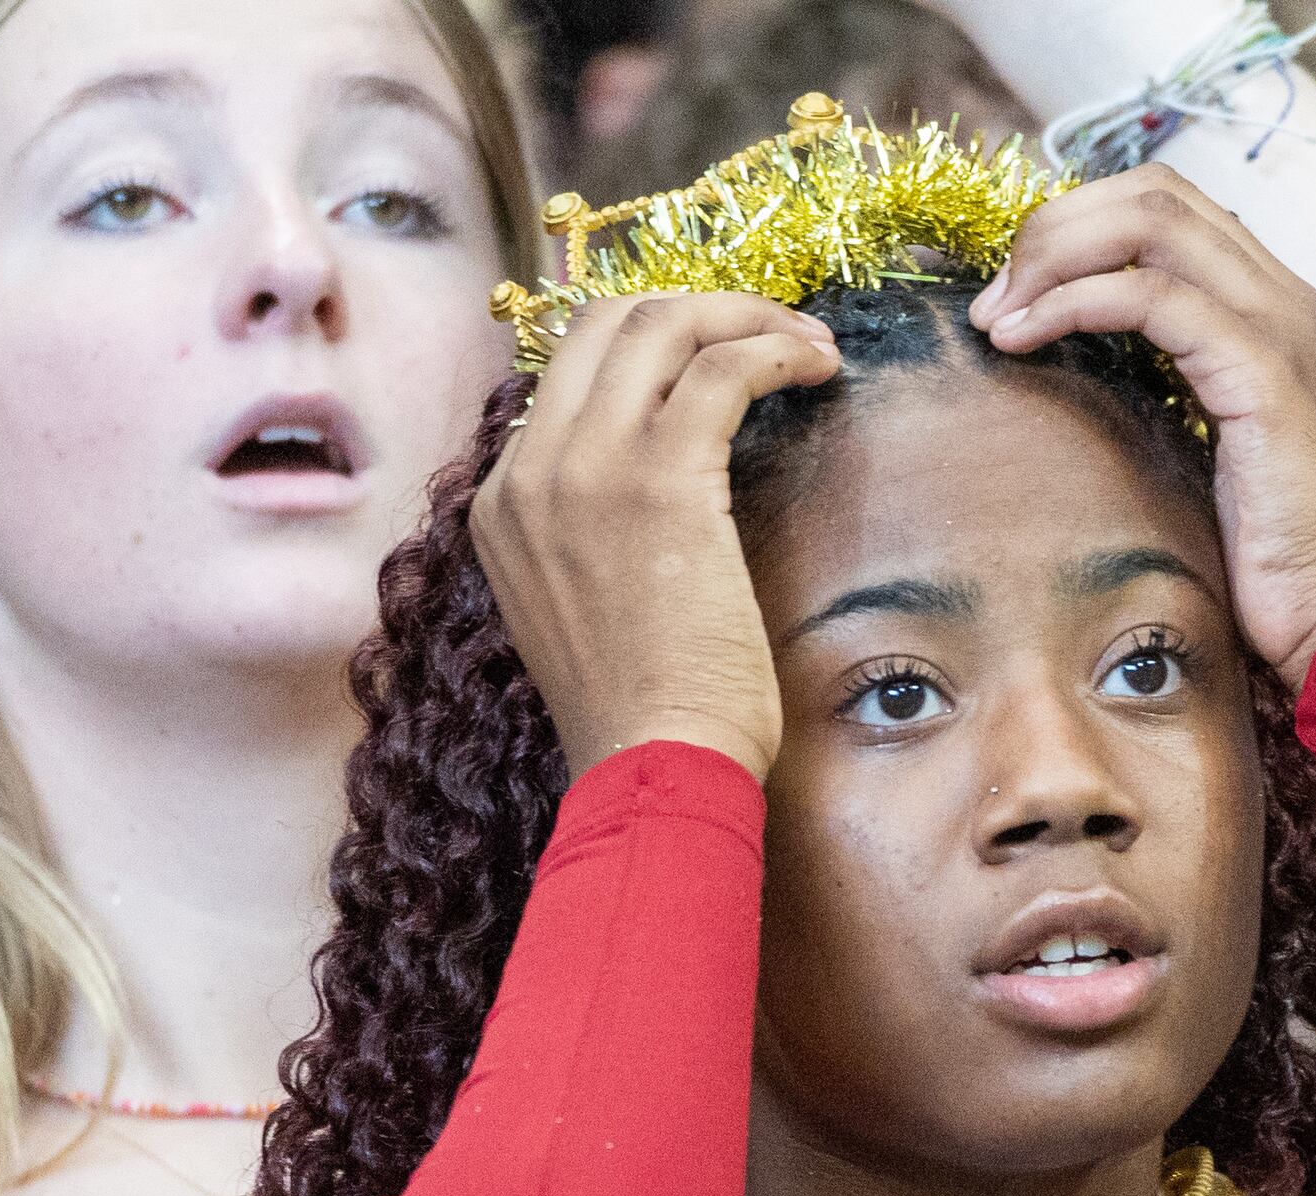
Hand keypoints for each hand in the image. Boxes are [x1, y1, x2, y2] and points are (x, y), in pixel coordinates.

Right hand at [474, 292, 840, 780]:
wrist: (649, 768)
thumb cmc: (637, 715)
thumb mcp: (575, 609)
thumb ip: (584, 537)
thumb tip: (654, 485)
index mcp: (499, 505)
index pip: (566, 374)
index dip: (650, 347)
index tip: (715, 359)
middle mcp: (527, 473)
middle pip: (604, 323)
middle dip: (694, 308)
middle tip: (765, 330)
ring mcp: (583, 469)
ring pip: (662, 325)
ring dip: (746, 316)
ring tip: (804, 344)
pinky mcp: (659, 476)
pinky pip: (721, 366)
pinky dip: (777, 348)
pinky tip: (816, 368)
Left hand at [971, 165, 1315, 689]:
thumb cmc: (1261, 552)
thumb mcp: (1196, 448)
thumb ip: (1155, 387)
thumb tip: (1065, 367)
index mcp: (1268, 304)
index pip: (1162, 206)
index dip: (1075, 225)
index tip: (1010, 290)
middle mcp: (1282, 295)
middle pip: (1152, 193)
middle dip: (1054, 228)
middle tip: (991, 300)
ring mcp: (1280, 326)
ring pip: (1152, 222)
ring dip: (1053, 255)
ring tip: (995, 317)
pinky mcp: (1264, 373)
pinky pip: (1153, 297)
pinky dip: (1073, 303)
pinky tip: (1022, 339)